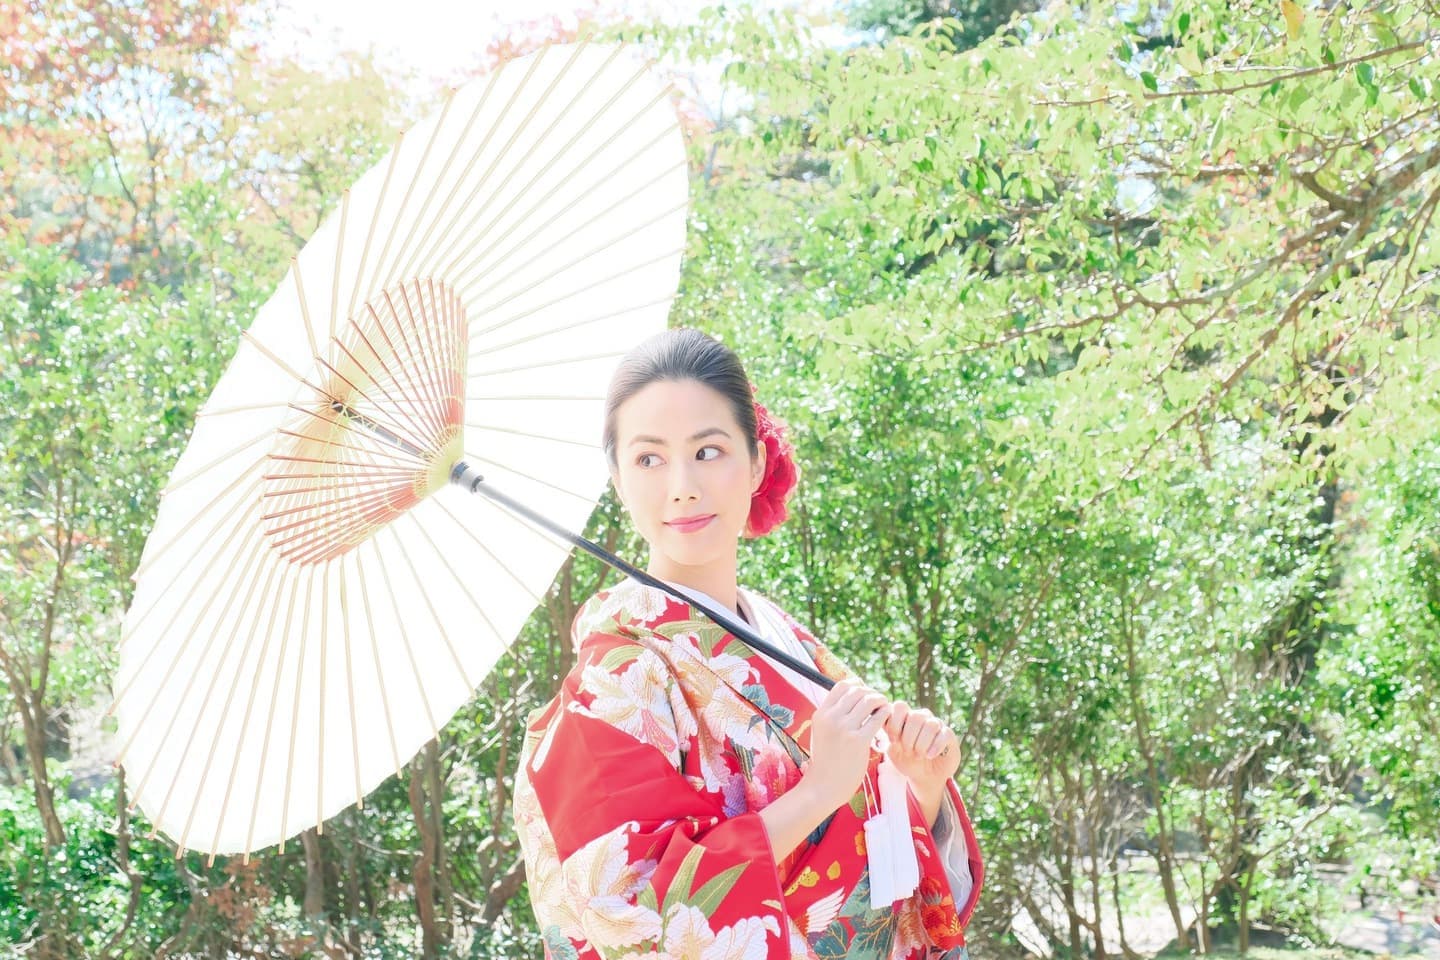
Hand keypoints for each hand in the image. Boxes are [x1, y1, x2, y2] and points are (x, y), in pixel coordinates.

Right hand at [802, 678, 890, 810]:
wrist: (823, 786)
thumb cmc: (825, 760)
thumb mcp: (820, 732)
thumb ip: (832, 716)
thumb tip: (850, 698)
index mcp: (821, 714)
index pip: (842, 686)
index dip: (857, 686)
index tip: (865, 693)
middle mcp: (831, 718)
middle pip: (857, 691)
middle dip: (871, 693)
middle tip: (878, 702)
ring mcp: (844, 729)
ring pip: (869, 700)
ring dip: (880, 701)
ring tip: (884, 708)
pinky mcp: (858, 741)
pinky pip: (878, 718)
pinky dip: (885, 713)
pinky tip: (887, 718)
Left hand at [883, 701, 960, 803]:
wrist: (926, 776)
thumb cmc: (907, 760)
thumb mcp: (894, 751)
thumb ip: (889, 737)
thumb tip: (883, 723)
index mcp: (905, 718)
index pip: (900, 706)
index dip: (895, 723)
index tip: (893, 741)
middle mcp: (921, 717)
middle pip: (915, 716)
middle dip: (908, 738)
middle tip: (907, 751)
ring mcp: (936, 724)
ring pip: (930, 725)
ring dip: (921, 744)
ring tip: (919, 755)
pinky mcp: (949, 735)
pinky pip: (944, 734)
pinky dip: (935, 746)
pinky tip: (930, 755)